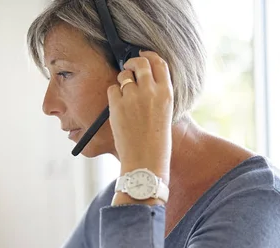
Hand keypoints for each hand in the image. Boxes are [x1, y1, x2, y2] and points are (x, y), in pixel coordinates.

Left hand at [107, 51, 172, 182]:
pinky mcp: (117, 105)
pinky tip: (118, 107)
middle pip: (139, 62)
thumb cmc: (156, 140)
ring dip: (122, 81)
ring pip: (123, 75)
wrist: (146, 160)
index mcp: (167, 92)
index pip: (159, 62)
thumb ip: (158, 93)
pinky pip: (112, 89)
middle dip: (132, 62)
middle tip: (127, 67)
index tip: (143, 55)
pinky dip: (113, 95)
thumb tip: (143, 77)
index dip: (149, 55)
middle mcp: (151, 91)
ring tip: (124, 96)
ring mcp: (133, 97)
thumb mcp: (166, 112)